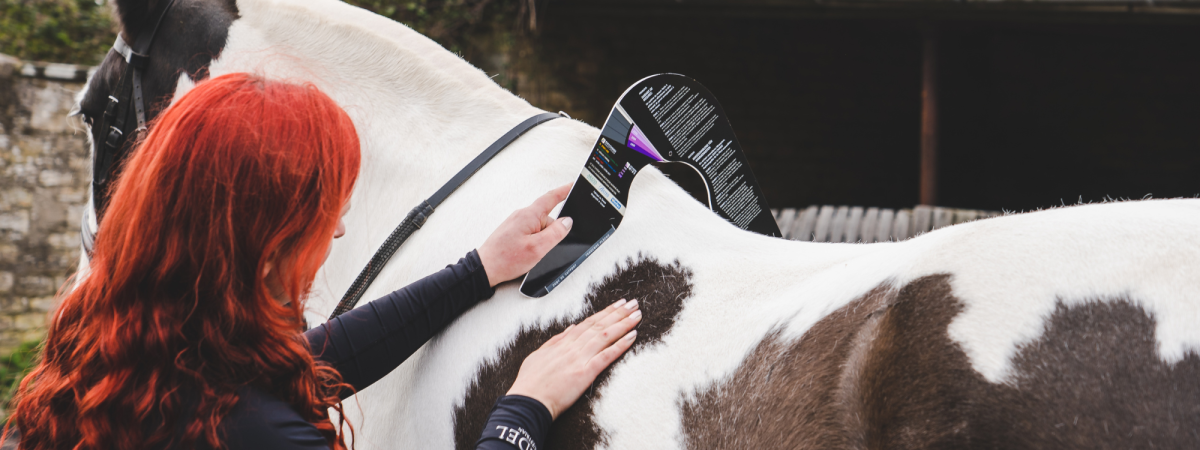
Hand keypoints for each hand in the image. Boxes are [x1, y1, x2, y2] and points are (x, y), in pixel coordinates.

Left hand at [477, 184, 572, 286]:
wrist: (485, 268)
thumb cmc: (506, 258)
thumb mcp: (538, 248)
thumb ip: (555, 233)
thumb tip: (567, 222)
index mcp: (529, 215)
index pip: (551, 198)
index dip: (565, 190)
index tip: (573, 185)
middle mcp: (522, 216)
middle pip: (547, 219)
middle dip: (552, 234)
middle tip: (546, 249)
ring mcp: (517, 224)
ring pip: (540, 229)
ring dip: (541, 242)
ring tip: (530, 255)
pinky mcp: (513, 232)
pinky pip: (531, 234)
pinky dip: (534, 244)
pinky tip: (526, 255)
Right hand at [506, 299, 640, 418]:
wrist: (528, 401)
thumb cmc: (531, 383)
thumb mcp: (539, 355)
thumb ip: (556, 341)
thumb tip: (571, 329)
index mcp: (563, 343)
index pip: (588, 323)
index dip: (604, 313)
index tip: (617, 305)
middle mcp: (573, 347)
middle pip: (600, 326)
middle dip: (618, 313)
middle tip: (633, 303)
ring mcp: (579, 359)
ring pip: (606, 336)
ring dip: (623, 324)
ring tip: (637, 314)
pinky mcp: (585, 372)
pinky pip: (606, 355)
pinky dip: (620, 345)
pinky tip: (632, 336)